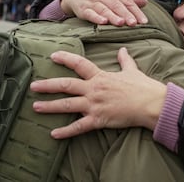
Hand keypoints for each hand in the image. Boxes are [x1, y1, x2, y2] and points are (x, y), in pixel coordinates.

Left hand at [30, 47, 166, 138]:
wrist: (150, 103)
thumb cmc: (142, 86)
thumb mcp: (132, 70)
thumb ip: (125, 60)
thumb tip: (123, 49)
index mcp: (101, 76)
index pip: (79, 64)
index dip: (65, 59)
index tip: (53, 56)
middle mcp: (94, 89)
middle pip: (66, 85)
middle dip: (48, 85)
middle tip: (33, 86)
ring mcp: (94, 105)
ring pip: (67, 105)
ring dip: (50, 106)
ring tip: (36, 107)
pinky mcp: (98, 119)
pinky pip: (79, 127)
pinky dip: (66, 131)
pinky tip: (54, 134)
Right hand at [61, 0, 148, 25]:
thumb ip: (128, 0)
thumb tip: (145, 2)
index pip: (127, 2)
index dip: (136, 11)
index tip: (144, 21)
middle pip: (116, 5)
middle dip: (126, 14)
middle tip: (133, 23)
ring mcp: (92, 1)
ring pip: (104, 9)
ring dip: (112, 16)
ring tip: (121, 23)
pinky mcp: (82, 9)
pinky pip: (89, 13)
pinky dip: (96, 17)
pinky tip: (102, 22)